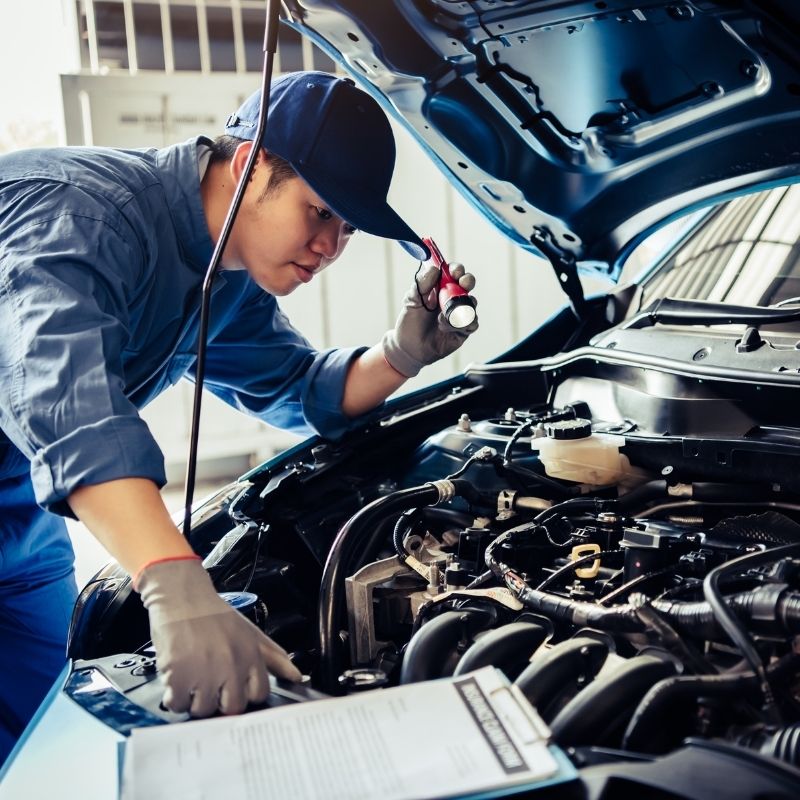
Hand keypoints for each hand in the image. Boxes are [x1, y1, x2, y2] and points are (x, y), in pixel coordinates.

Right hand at [135, 557, 301, 716]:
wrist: (182, 597)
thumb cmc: (214, 615)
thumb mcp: (250, 633)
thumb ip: (275, 658)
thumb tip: (297, 677)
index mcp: (251, 656)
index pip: (258, 694)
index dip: (245, 693)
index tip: (234, 686)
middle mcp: (231, 666)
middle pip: (232, 707)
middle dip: (220, 700)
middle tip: (209, 683)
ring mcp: (204, 672)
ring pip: (203, 709)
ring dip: (194, 699)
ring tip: (192, 677)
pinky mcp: (177, 676)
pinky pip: (177, 704)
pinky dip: (174, 697)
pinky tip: (176, 678)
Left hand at [382, 262, 478, 377]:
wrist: (409, 348)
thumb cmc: (410, 323)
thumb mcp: (412, 301)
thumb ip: (421, 284)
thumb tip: (434, 269)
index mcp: (440, 288)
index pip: (453, 273)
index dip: (456, 269)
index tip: (454, 270)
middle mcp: (452, 299)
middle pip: (467, 284)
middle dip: (468, 280)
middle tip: (463, 283)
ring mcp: (459, 314)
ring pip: (472, 303)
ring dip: (462, 305)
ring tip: (443, 317)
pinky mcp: (463, 330)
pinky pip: (472, 323)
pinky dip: (465, 322)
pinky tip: (450, 326)